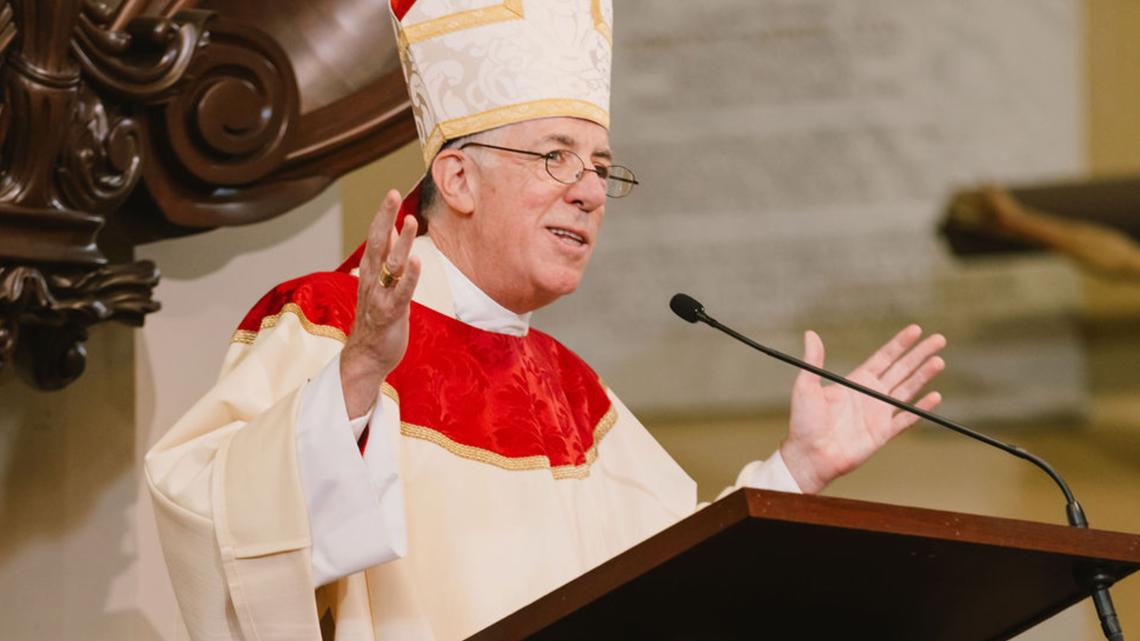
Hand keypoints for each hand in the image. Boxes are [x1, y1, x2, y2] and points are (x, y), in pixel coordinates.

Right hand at [339, 190, 421, 418]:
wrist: (365, 358)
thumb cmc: (376, 322)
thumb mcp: (380, 286)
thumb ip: (386, 261)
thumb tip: (394, 234)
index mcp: (369, 274)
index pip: (375, 238)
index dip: (383, 216)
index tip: (391, 193)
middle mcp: (371, 281)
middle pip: (377, 244)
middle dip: (385, 218)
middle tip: (392, 194)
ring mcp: (380, 297)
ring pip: (391, 265)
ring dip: (401, 242)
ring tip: (410, 220)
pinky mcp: (390, 314)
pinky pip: (401, 292)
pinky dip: (409, 276)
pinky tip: (417, 260)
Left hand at [779, 325, 945, 493]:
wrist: (809, 454)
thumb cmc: (804, 422)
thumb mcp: (806, 386)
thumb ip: (813, 360)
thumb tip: (810, 334)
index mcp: (856, 382)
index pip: (884, 358)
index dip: (900, 344)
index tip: (916, 330)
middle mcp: (870, 395)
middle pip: (901, 370)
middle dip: (919, 354)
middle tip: (939, 339)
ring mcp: (879, 414)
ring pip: (907, 390)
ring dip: (923, 376)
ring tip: (939, 361)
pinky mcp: (882, 433)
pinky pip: (905, 419)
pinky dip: (920, 409)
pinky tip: (934, 397)